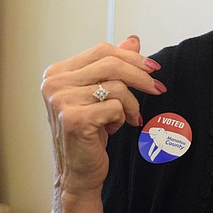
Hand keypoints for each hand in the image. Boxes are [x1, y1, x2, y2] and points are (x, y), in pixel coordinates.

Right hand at [41, 36, 165, 196]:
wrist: (78, 172)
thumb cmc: (89, 132)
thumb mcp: (101, 94)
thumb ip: (114, 65)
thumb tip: (134, 39)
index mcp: (57, 73)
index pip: (102, 51)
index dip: (132, 56)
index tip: (154, 67)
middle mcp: (53, 84)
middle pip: (111, 63)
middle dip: (141, 76)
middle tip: (158, 89)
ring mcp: (61, 101)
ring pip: (116, 86)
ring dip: (131, 104)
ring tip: (129, 118)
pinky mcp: (74, 118)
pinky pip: (115, 106)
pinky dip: (123, 117)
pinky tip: (114, 129)